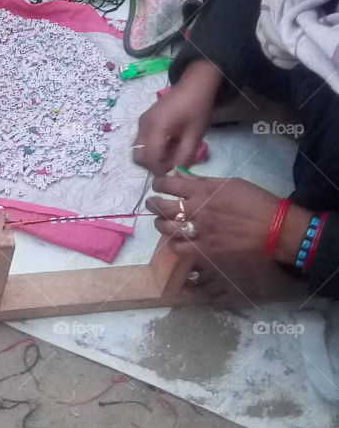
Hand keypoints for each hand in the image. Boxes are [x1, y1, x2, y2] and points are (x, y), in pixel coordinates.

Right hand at [133, 62, 220, 174]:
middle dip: (153, 165)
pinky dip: (151, 148)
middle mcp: (144, 126)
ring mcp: (142, 122)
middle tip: (171, 166)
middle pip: (138, 156)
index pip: (150, 158)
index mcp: (156, 128)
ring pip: (138, 149)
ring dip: (152, 157)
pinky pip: (142, 141)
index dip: (160, 170)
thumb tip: (175, 173)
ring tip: (171, 154)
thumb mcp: (195, 135)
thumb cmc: (197, 108)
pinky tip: (168, 144)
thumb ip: (184, 156)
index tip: (173, 174)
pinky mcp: (144, 120)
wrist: (194, 85)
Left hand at [146, 172, 308, 303]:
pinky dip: (174, 244)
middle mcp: (196, 209)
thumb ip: (204, 182)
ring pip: (165, 228)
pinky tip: (177, 240)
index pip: (169, 183)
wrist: (274, 228)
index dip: (159, 184)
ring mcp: (198, 231)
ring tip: (162, 222)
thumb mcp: (230, 183)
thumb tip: (183, 178)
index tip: (158, 185)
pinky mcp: (204, 250)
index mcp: (203, 190)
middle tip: (153, 203)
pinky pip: (178, 248)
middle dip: (153, 203)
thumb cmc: (256, 201)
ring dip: (160, 224)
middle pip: (161, 206)